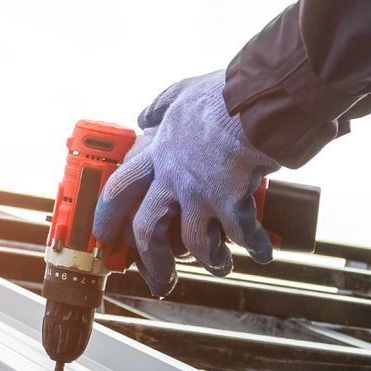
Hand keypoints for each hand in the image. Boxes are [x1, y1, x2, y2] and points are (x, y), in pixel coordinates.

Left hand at [91, 71, 279, 295]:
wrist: (255, 102)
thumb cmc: (222, 96)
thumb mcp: (182, 93)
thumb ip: (162, 106)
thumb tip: (145, 116)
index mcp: (158, 154)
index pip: (119, 189)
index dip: (107, 217)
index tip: (106, 236)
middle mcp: (173, 178)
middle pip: (147, 229)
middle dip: (152, 260)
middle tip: (160, 277)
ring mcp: (200, 193)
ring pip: (193, 243)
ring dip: (209, 260)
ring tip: (221, 266)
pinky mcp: (230, 202)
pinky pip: (241, 236)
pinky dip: (255, 247)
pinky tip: (264, 253)